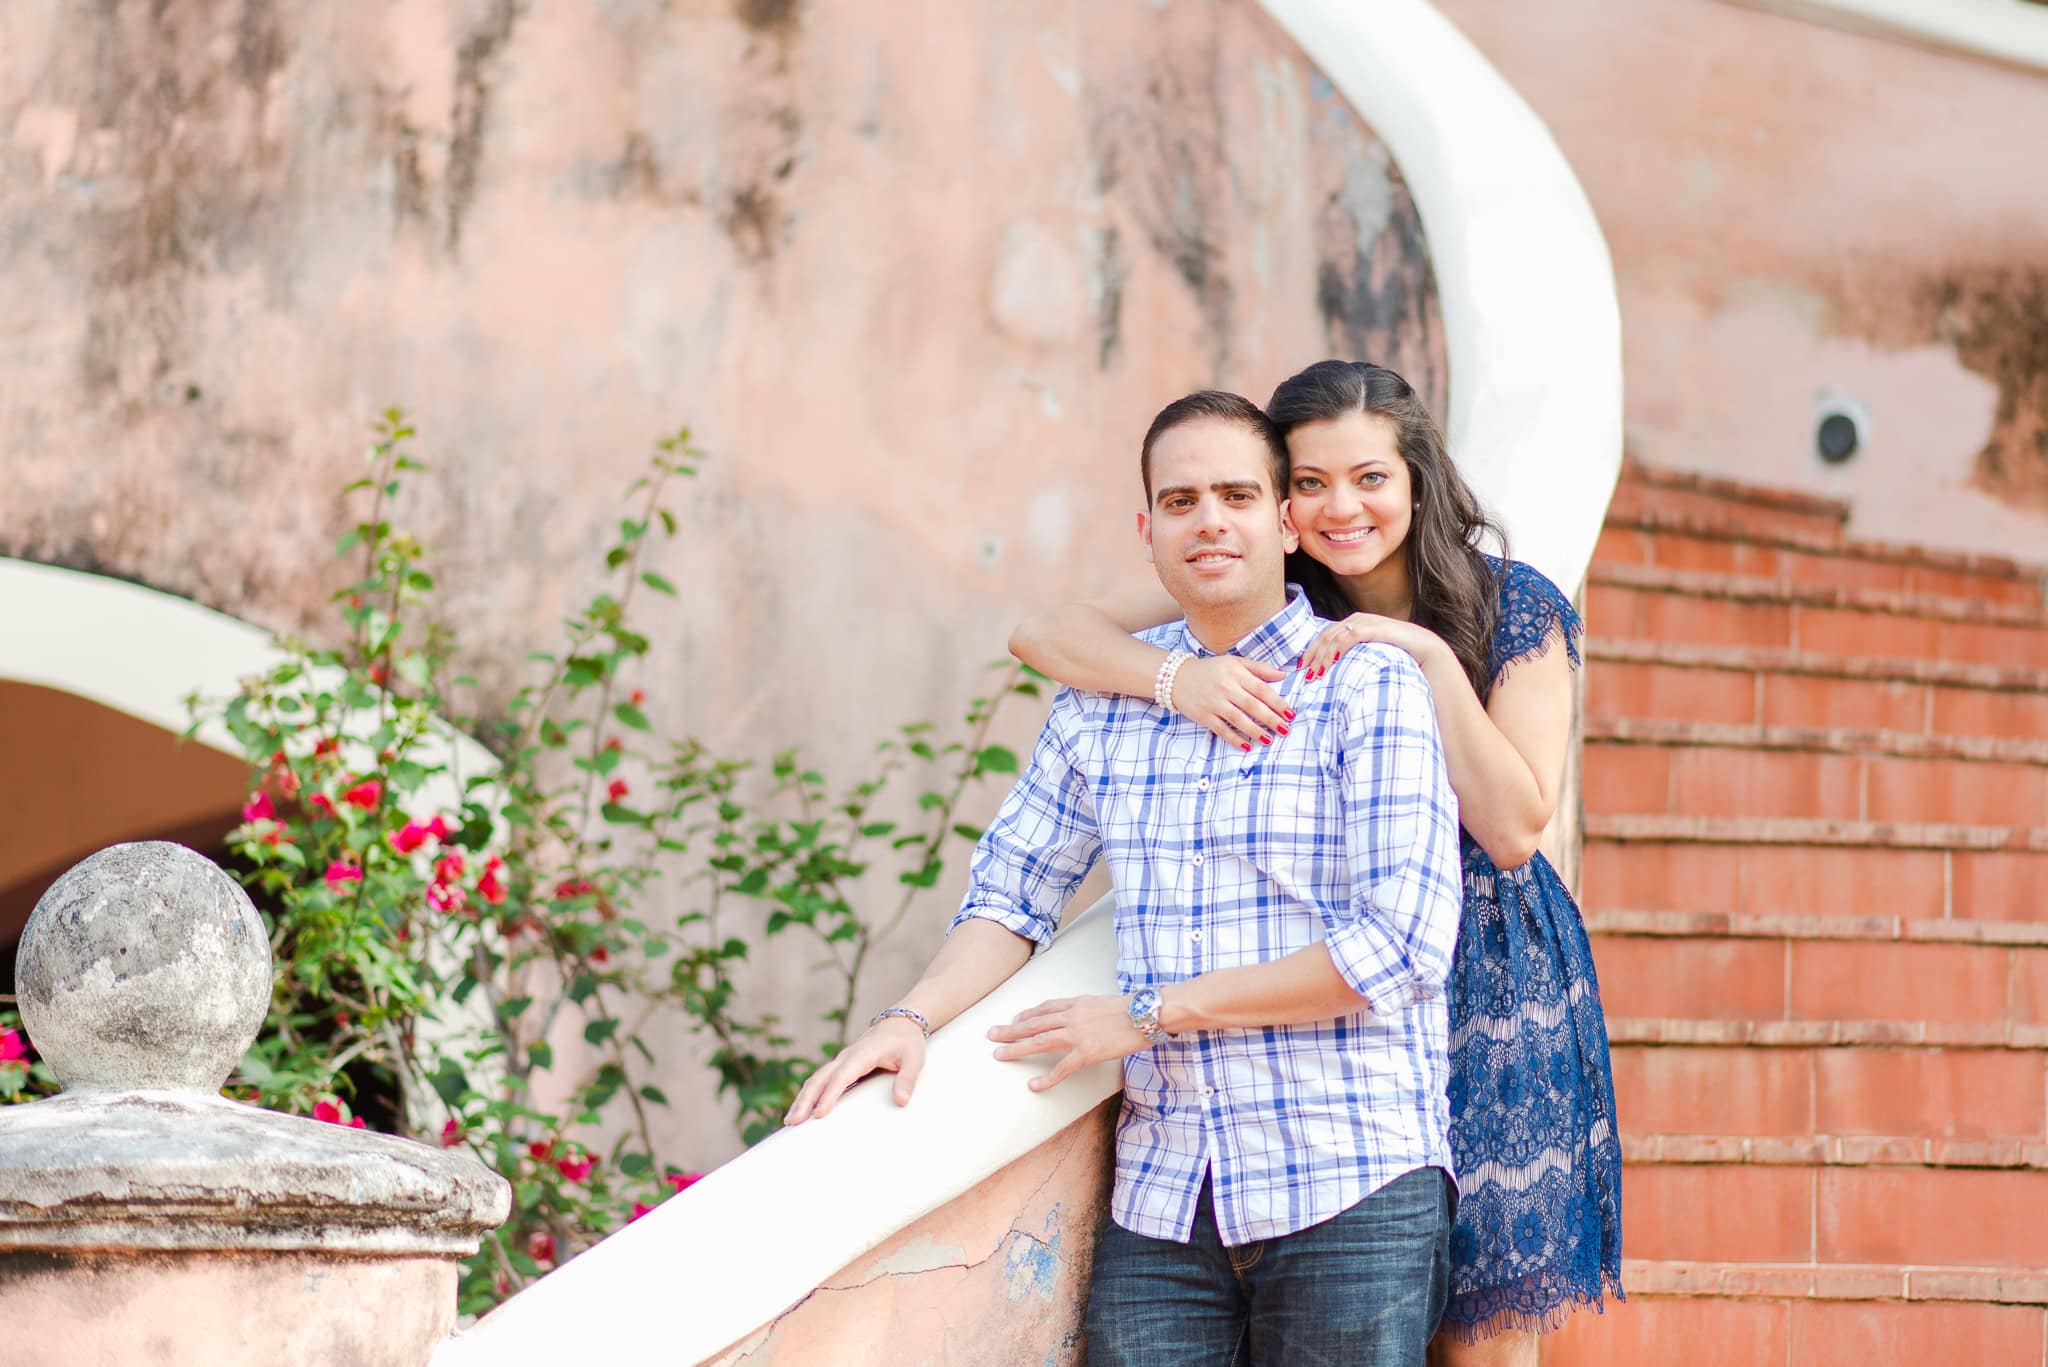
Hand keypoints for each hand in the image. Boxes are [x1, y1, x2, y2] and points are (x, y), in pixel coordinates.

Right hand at [784, 1016, 926, 1125]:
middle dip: (805, 1100)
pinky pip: (822, 1080)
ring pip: (816, 1080)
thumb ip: (907, 1079)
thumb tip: (901, 1101)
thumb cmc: (907, 1042)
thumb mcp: (914, 1059)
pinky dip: (810, 1095)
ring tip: (790, 1121)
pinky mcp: (842, 1067)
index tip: (819, 1113)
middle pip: (820, 1078)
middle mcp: (846, 1057)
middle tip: (793, 1122)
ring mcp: (842, 1061)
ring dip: (802, 1099)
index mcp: (862, 1054)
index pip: (841, 1076)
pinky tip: (803, 1111)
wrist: (900, 1022)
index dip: (830, 1095)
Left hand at [987, 995, 1149, 1092]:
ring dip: (1017, 1047)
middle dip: (1010, 1029)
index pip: (1045, 1008)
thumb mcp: (1103, 1002)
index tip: (1014, 1019)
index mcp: (1076, 1003)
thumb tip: (1083, 1016)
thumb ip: (1088, 1009)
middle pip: (1034, 1022)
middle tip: (991, 1034)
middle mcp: (1072, 1016)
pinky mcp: (1087, 1052)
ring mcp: (1077, 1034)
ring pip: (1040, 1040)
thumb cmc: (1132, 1008)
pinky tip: (1033, 1086)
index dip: (1027, 1014)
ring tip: (999, 1054)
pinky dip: (1046, 1078)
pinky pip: (1062, 1068)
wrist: (1147, 1013)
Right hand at [1170, 653, 1293, 751]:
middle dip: (1270, 719)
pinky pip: (1221, 729)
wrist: (1178, 677)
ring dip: (1255, 731)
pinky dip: (1234, 738)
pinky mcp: (1204, 716)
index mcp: (1236, 673)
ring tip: (1269, 740)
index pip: (1261, 689)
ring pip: (1238, 719)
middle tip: (1285, 729)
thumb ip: (1259, 668)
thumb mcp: (1235, 663)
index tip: (1290, 714)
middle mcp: (1226, 687)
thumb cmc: (1211, 670)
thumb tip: (1283, 674)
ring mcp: (1214, 703)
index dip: (1277, 702)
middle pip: (1252, 705)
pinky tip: (1246, 746)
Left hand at [1298, 613, 1433, 678]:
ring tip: (1315, 672)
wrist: (1429, 653)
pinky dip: (1339, 647)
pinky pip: (1352, 635)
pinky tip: (1331, 661)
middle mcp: (1359, 620)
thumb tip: (1337, 676)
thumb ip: (1355, 659)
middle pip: (1326, 635)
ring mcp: (1369, 622)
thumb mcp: (1372, 658)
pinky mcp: (1378, 628)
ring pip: (1336, 636)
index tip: (1301, 668)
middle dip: (1313, 654)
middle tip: (1304, 673)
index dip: (1312, 651)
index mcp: (1356, 625)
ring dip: (1323, 655)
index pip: (1326, 636)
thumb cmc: (1400, 659)